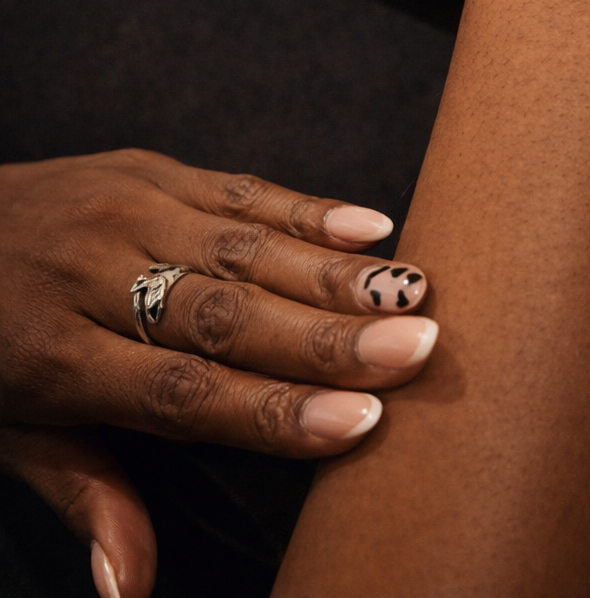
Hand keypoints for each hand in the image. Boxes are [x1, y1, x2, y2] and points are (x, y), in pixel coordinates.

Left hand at [0, 150, 435, 597]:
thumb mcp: (8, 431)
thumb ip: (84, 492)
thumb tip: (134, 587)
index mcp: (55, 354)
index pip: (181, 391)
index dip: (272, 409)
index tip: (359, 422)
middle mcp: (95, 272)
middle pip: (225, 313)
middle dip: (328, 336)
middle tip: (416, 349)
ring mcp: (125, 207)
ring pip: (242, 244)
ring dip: (333, 271)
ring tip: (411, 291)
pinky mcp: (147, 166)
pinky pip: (236, 186)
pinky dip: (306, 207)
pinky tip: (369, 225)